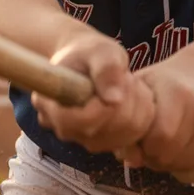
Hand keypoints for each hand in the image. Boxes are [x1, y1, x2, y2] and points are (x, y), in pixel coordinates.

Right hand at [31, 32, 154, 153]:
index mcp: (51, 105)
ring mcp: (84, 141)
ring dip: (136, 105)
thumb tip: (115, 100)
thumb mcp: (99, 50)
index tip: (117, 78)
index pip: (85, 120)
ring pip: (126, 135)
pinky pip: (136, 136)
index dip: (108, 102)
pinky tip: (132, 97)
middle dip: (127, 99)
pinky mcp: (104, 144)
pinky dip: (142, 114)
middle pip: (108, 130)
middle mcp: (64, 130)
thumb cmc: (90, 53)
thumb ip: (106, 69)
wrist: (87, 61)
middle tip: (124, 76)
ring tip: (126, 84)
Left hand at [117, 59, 193, 177]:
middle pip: (170, 153)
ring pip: (183, 162)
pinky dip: (183, 161)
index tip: (139, 137)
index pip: (159, 136)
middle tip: (148, 146)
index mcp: (177, 91)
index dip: (143, 144)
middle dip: (153, 156)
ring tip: (163, 144)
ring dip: (168, 161)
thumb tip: (131, 161)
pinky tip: (178, 144)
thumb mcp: (143, 88)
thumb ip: (130, 120)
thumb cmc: (165, 82)